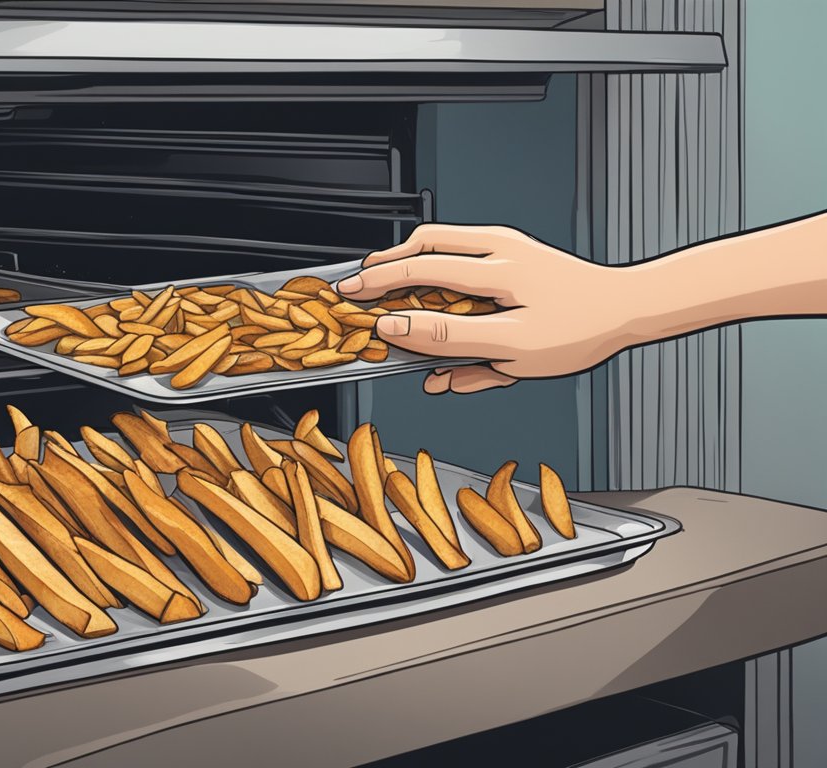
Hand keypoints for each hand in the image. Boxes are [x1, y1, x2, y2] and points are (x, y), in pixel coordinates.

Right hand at [337, 224, 629, 393]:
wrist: (631, 309)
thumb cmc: (581, 328)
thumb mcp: (510, 347)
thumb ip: (448, 338)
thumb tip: (397, 330)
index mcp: (495, 266)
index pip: (418, 269)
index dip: (378, 284)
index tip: (349, 296)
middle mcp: (499, 247)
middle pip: (426, 243)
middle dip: (387, 263)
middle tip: (360, 282)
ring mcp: (509, 248)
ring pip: (444, 246)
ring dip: (413, 266)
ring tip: (390, 284)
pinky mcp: (517, 258)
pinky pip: (469, 261)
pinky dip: (445, 278)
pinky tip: (441, 310)